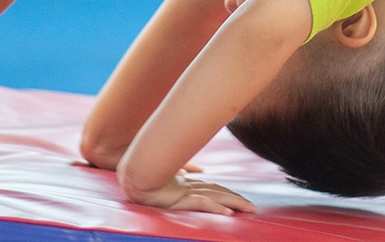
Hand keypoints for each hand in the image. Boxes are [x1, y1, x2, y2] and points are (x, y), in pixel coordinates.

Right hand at [123, 173, 255, 214]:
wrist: (131, 176)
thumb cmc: (144, 175)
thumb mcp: (164, 175)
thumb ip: (180, 171)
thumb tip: (194, 171)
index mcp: (185, 183)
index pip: (212, 188)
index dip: (227, 194)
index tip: (240, 201)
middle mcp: (188, 187)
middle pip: (219, 192)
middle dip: (237, 199)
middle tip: (253, 208)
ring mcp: (185, 192)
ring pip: (216, 197)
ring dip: (234, 203)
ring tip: (249, 210)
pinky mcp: (180, 199)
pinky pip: (202, 204)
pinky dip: (216, 208)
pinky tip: (228, 214)